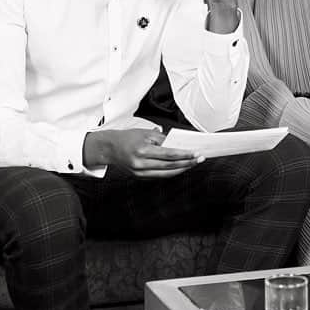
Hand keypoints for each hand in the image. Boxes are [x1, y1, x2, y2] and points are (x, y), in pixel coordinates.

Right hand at [82, 128, 203, 177]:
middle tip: (200, 159)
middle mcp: (141, 164)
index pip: (168, 154)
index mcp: (142, 151)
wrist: (109, 148)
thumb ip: (163, 140)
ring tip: (193, 163)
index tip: (196, 153)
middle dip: (187, 163)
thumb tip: (179, 145)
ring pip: (166, 173)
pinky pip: (159, 176)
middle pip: (169, 166)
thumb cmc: (128, 137)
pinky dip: (171, 172)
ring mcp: (140, 172)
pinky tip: (180, 167)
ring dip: (181, 169)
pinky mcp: (139, 176)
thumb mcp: (145, 133)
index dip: (184, 155)